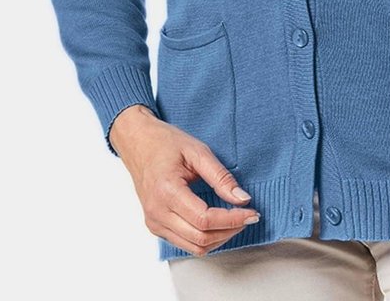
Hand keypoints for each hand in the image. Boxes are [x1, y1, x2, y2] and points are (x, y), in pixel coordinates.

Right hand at [108, 104, 260, 255]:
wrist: (138, 143)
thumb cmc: (165, 143)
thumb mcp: (198, 151)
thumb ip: (220, 176)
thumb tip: (242, 198)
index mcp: (167, 191)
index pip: (205, 219)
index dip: (232, 219)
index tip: (251, 212)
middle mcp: (157, 212)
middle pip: (200, 238)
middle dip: (230, 231)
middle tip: (248, 217)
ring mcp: (154, 222)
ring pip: (193, 247)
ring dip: (219, 238)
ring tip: (236, 221)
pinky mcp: (155, 226)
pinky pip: (184, 243)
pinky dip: (204, 239)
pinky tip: (218, 224)